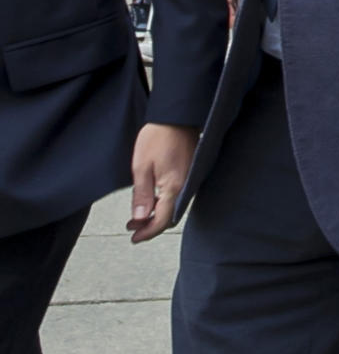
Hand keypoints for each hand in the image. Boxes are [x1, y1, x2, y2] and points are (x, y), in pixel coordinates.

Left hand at [128, 123, 198, 242]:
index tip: (134, 237)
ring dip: (158, 214)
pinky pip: (179, 196)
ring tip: (139, 214)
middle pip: (170, 217)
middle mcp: (187, 187)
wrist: (177, 116)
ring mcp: (191, 181)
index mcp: (174, 187)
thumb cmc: (159, 136)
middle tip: (133, 227)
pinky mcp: (192, 174)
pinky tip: (153, 199)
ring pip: (175, 207)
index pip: (162, 220)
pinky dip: (165, 203)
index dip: (147, 232)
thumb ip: (142, 196)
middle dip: (151, 225)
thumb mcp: (142, 167)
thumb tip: (140, 219)